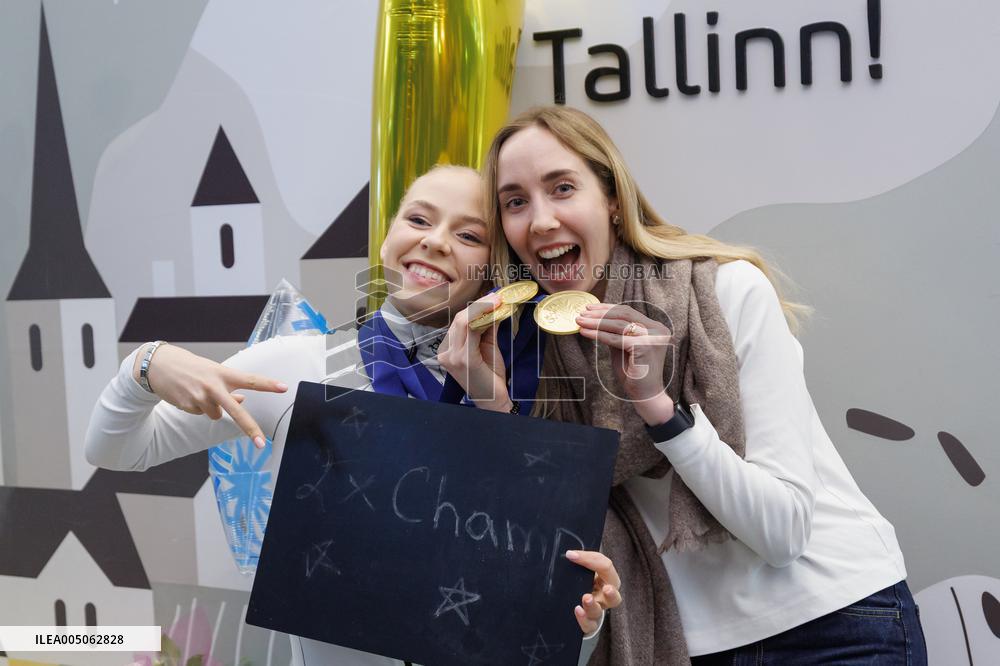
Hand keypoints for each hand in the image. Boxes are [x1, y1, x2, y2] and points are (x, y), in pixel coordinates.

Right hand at [133, 343, 287, 446]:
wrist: (158, 365)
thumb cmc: (191, 367)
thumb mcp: (213, 371)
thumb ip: (229, 385)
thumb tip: (242, 399)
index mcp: (223, 373)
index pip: (250, 379)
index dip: (268, 384)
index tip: (284, 388)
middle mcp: (213, 386)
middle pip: (236, 410)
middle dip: (250, 428)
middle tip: (261, 442)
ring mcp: (200, 397)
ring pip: (215, 414)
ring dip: (211, 408)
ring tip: (198, 391)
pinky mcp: (187, 405)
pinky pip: (200, 413)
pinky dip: (197, 407)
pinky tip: (187, 395)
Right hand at [437, 293, 511, 411]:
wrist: (494, 400)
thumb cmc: (490, 376)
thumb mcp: (488, 346)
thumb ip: (487, 327)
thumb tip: (494, 307)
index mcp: (448, 349)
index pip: (459, 321)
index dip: (477, 307)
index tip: (494, 297)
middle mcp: (445, 352)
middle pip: (460, 319)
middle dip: (480, 305)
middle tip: (498, 296)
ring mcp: (452, 356)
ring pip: (463, 322)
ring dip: (483, 309)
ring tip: (499, 301)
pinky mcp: (463, 359)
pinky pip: (471, 331)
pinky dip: (483, 318)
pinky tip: (495, 312)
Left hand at [566, 550, 622, 634]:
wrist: (572, 600)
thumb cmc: (582, 579)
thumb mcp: (585, 567)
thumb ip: (582, 560)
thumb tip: (571, 554)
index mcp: (607, 578)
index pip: (605, 566)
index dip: (589, 559)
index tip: (571, 555)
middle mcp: (604, 596)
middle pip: (614, 596)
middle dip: (612, 593)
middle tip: (607, 589)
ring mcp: (597, 610)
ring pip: (599, 611)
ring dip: (593, 605)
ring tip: (586, 598)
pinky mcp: (588, 623)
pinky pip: (589, 625)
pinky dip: (584, 619)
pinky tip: (578, 611)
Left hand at [576, 304, 675, 424]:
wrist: (646, 396)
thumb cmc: (634, 374)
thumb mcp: (623, 348)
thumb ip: (615, 333)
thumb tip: (596, 319)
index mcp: (656, 328)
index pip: (629, 312)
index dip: (608, 308)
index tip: (590, 308)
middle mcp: (658, 330)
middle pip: (624, 314)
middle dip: (600, 313)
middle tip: (582, 313)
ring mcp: (653, 338)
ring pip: (619, 325)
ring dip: (596, 322)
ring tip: (580, 322)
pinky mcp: (645, 347)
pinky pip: (616, 339)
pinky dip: (598, 335)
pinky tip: (585, 333)